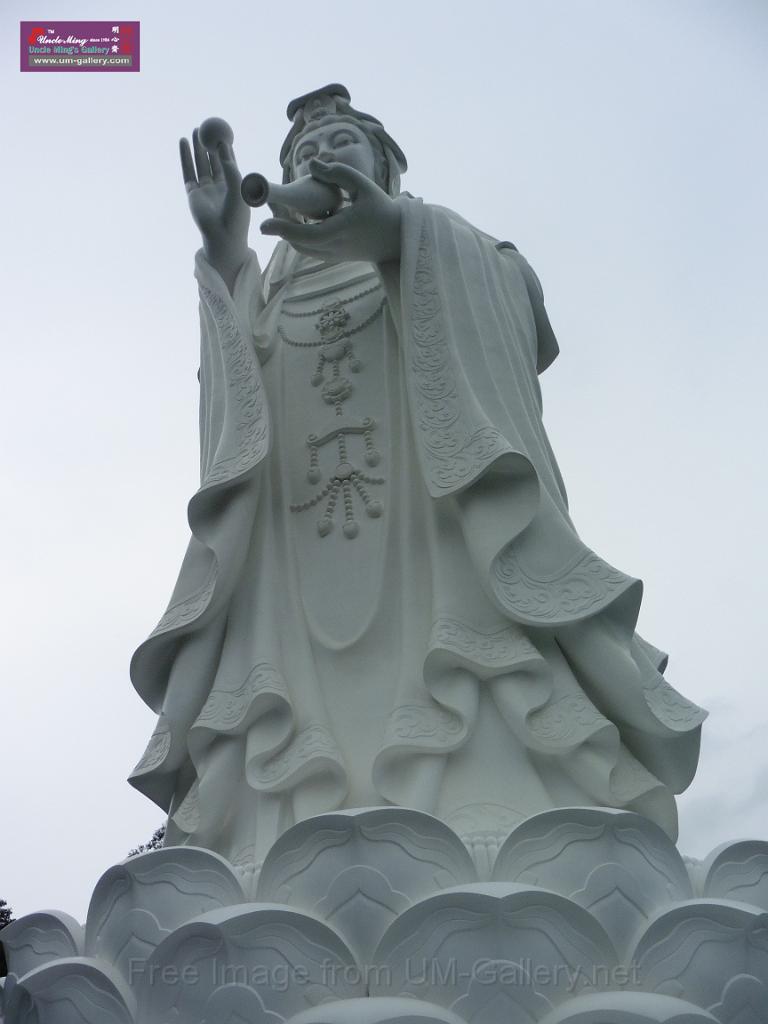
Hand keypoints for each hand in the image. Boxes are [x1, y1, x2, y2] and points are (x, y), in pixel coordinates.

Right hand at [180, 123, 249, 282]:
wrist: (223, 236)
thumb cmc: (236, 216)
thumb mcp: (238, 188)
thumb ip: (230, 168)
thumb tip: (223, 147)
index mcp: (233, 186)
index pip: (228, 162)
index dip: (225, 147)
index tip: (222, 132)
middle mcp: (218, 186)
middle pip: (212, 160)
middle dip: (209, 144)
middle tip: (206, 127)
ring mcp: (204, 189)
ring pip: (199, 164)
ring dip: (196, 148)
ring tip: (194, 131)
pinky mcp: (193, 193)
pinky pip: (188, 172)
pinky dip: (185, 157)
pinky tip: (183, 143)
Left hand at [260, 159, 400, 263]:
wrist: (396, 239)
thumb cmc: (381, 209)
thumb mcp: (363, 185)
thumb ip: (337, 173)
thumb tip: (311, 164)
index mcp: (342, 230)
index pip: (306, 235)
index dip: (283, 230)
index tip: (263, 225)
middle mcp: (335, 247)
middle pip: (298, 243)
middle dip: (280, 227)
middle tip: (269, 209)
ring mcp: (334, 256)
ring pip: (302, 248)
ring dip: (289, 233)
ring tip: (280, 213)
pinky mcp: (334, 258)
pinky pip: (310, 250)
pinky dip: (299, 237)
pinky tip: (295, 221)